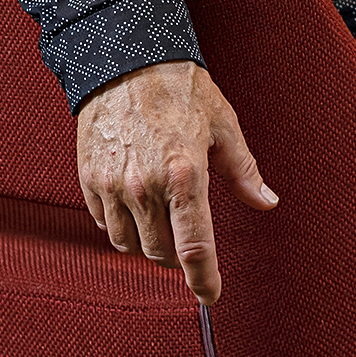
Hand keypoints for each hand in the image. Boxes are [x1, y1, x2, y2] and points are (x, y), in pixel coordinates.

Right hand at [74, 61, 276, 304]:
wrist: (125, 59)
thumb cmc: (181, 90)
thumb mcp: (223, 125)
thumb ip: (243, 171)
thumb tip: (267, 202)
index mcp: (185, 175)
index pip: (195, 247)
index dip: (204, 280)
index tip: (211, 297)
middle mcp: (146, 186)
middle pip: (161, 252)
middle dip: (178, 258)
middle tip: (190, 242)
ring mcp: (113, 184)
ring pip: (129, 244)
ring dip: (149, 244)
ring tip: (163, 223)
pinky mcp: (89, 178)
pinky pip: (105, 223)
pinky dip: (122, 226)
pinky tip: (136, 207)